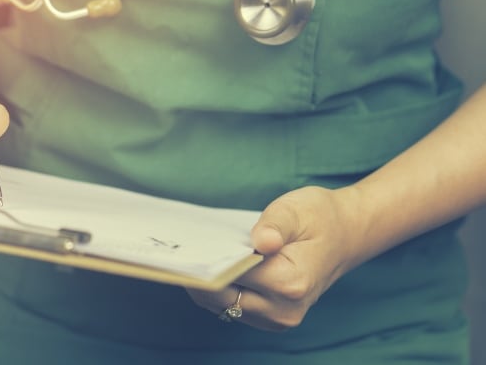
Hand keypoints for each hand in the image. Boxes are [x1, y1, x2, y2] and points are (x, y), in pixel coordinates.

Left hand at [187, 185, 362, 330]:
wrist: (347, 235)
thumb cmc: (320, 218)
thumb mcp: (297, 210)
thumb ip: (275, 226)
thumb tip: (260, 242)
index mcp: (290, 282)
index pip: (233, 275)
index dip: (210, 259)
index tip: (189, 244)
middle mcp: (284, 309)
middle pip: (222, 296)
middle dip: (202, 274)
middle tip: (183, 248)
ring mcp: (277, 319)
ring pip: (222, 305)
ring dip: (208, 282)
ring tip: (197, 254)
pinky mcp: (270, 319)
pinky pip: (231, 306)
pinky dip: (220, 288)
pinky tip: (214, 264)